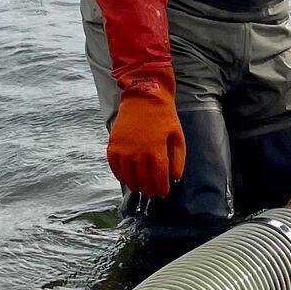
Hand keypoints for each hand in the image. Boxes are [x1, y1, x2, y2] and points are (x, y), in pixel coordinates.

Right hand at [108, 81, 187, 198]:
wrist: (143, 97)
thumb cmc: (163, 117)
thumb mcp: (177, 136)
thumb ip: (177, 160)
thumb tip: (175, 179)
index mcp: (156, 151)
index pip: (158, 180)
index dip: (161, 190)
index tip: (163, 192)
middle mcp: (137, 153)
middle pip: (143, 182)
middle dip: (149, 190)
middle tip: (152, 193)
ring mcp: (123, 150)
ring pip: (128, 178)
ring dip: (135, 185)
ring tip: (140, 187)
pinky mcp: (113, 146)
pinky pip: (115, 168)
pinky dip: (121, 176)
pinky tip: (127, 177)